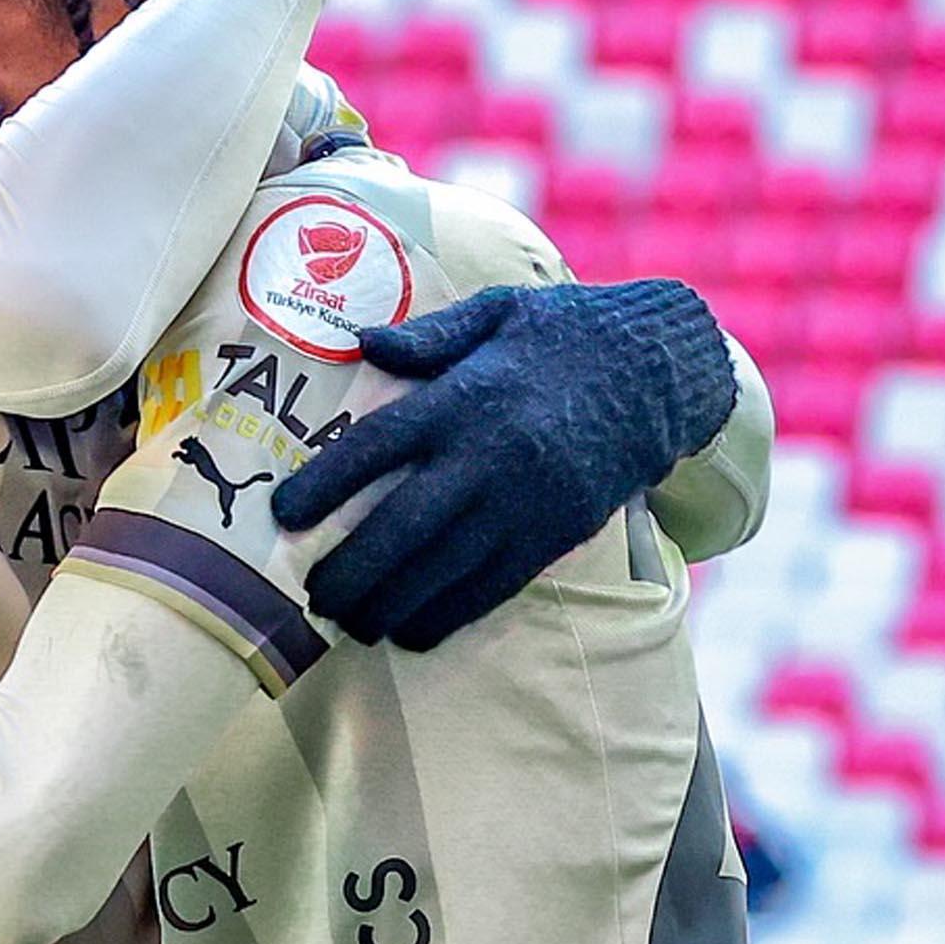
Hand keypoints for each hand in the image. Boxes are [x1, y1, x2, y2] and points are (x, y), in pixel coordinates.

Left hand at [273, 277, 736, 650]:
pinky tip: (411, 632)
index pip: (378, 446)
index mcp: (464, 397)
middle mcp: (490, 455)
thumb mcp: (498, 310)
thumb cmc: (565, 334)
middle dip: (352, 568)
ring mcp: (525, 502)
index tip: (283, 514)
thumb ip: (429, 335)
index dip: (325, 484)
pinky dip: (449, 615)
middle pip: (405, 525)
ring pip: (445, 568)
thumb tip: (363, 342)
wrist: (661, 372)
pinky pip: (494, 587)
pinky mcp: (556, 534)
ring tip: (348, 624)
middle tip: (311, 596)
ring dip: (391, 603)